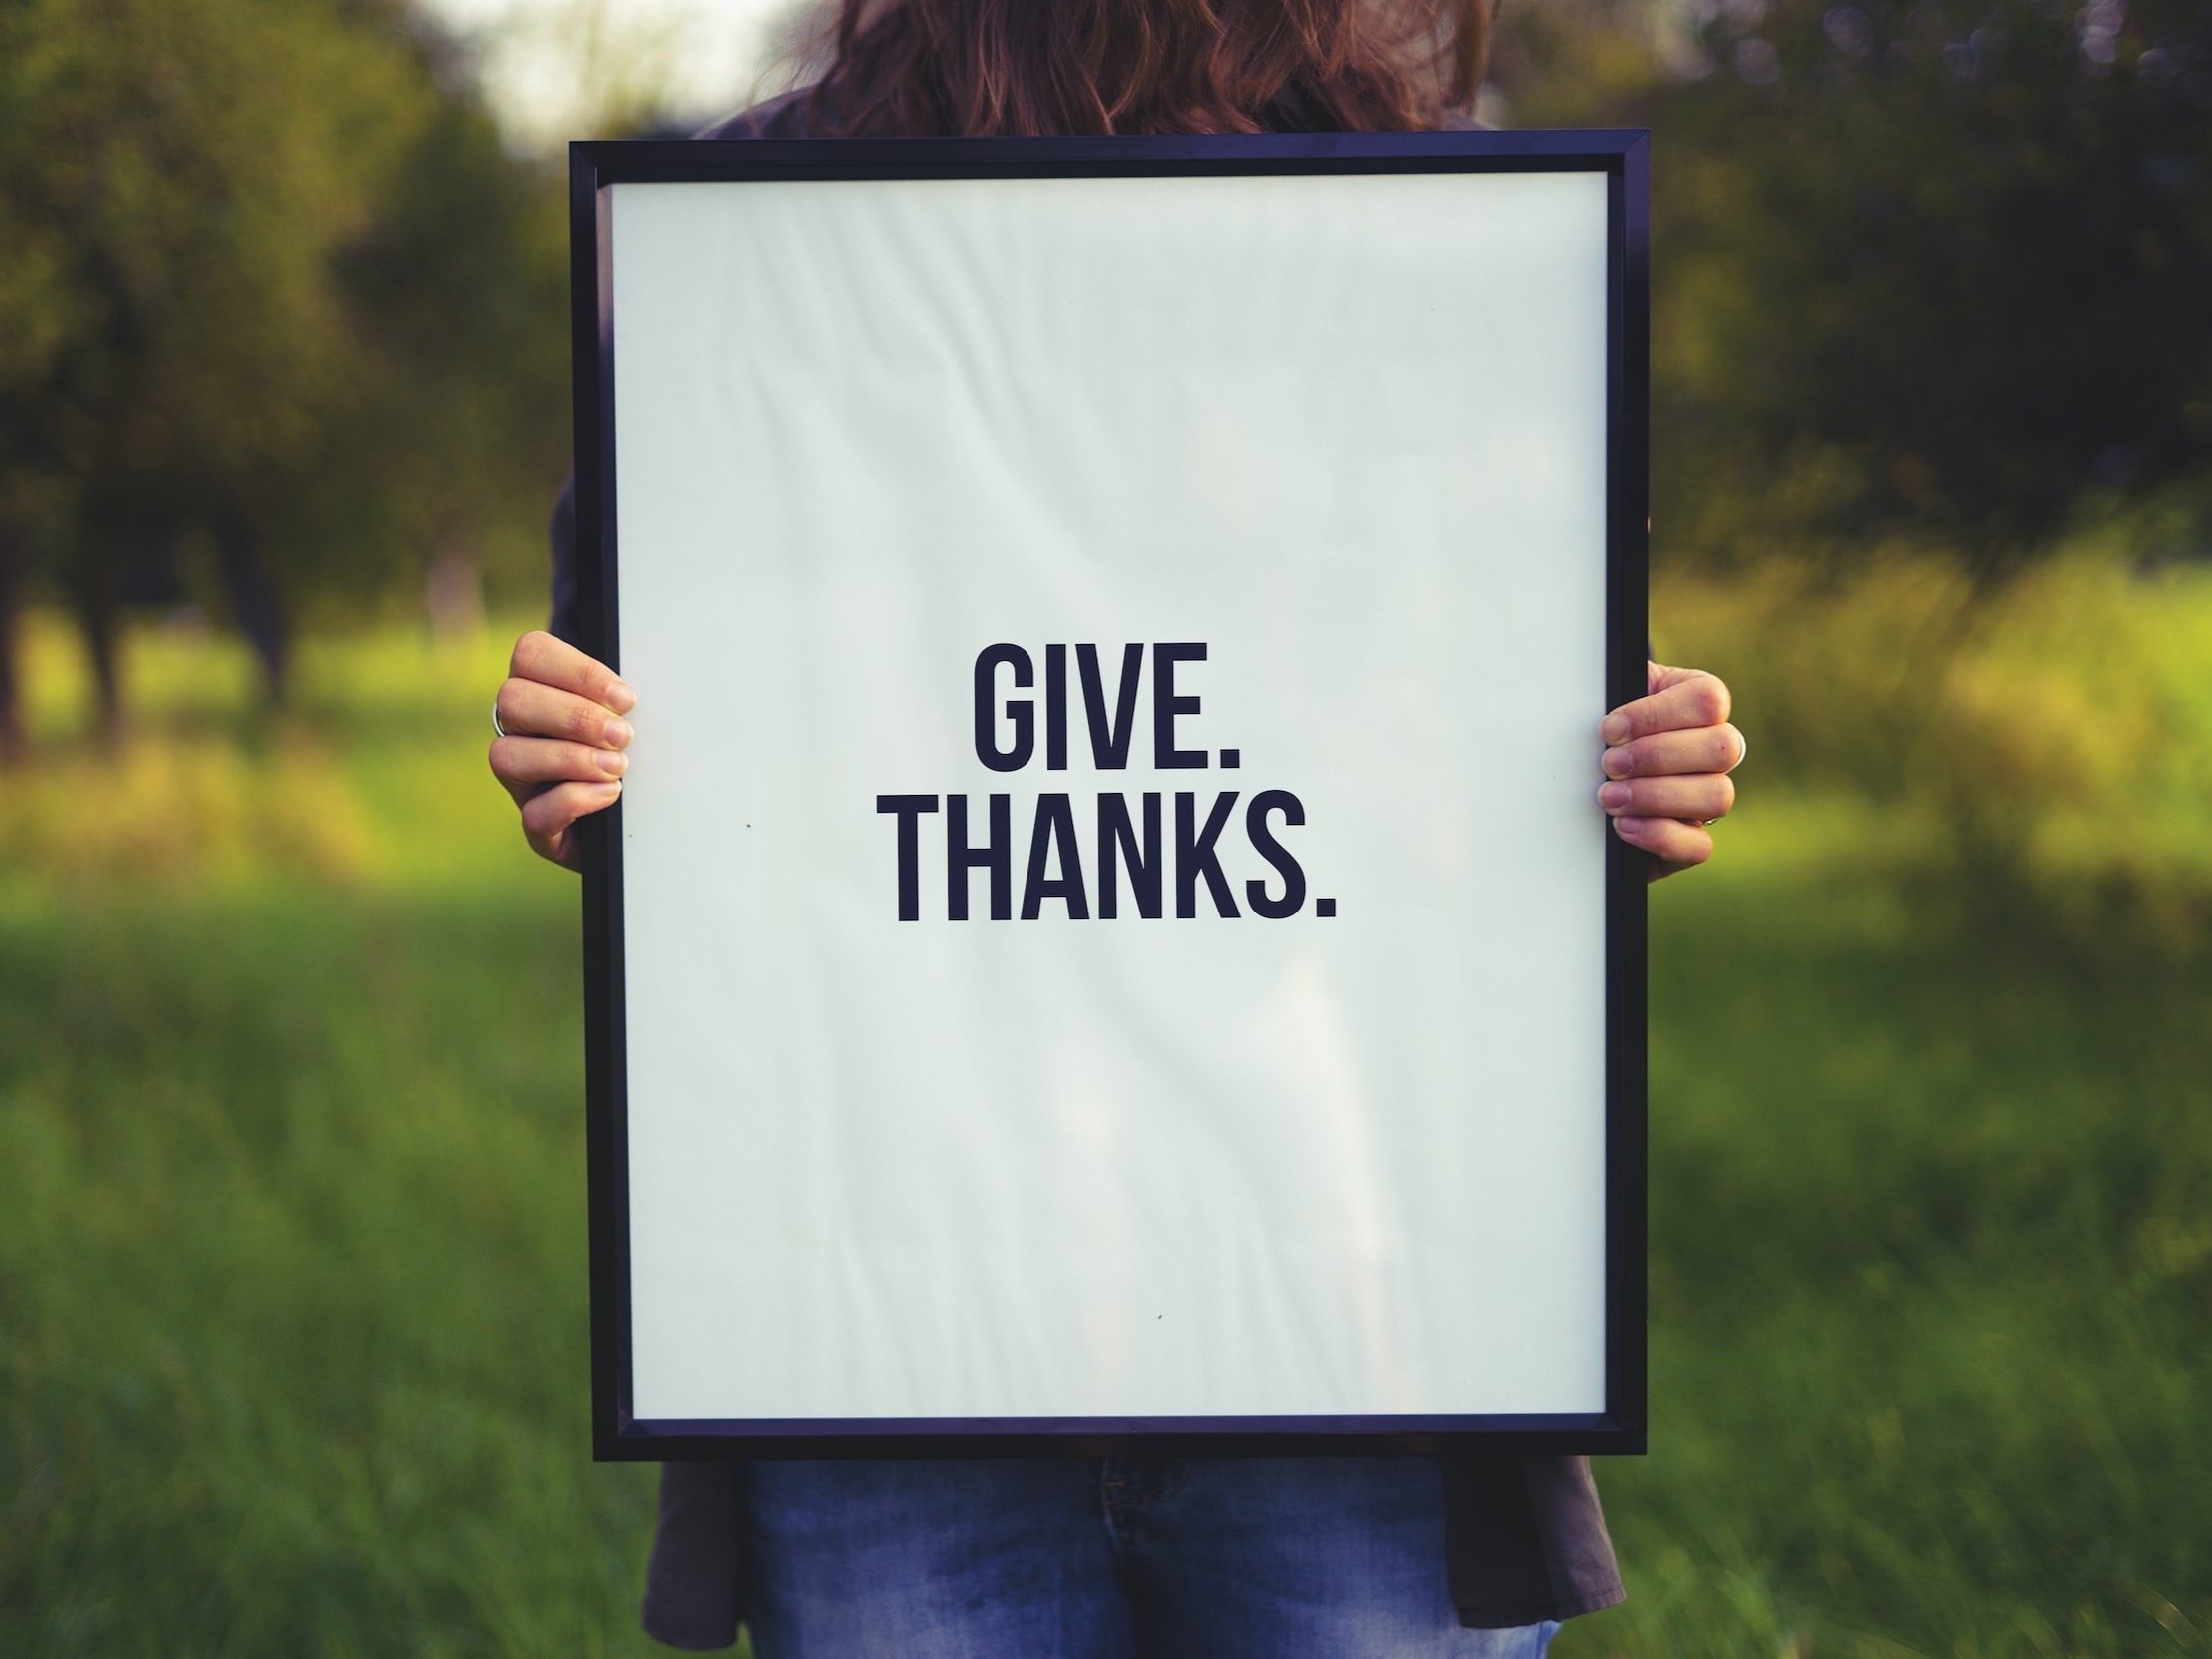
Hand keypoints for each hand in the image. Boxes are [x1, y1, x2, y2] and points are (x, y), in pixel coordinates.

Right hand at [489, 630, 636, 869]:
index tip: (624, 698)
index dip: (577, 671)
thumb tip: (629, 695)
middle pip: (512, 700)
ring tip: (618, 768)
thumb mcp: (633, 716)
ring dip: (571, 758)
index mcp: (540, 689)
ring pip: (506, 756)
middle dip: (575, 716)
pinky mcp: (537, 827)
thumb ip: (622, 698)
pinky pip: (533, 814)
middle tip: (622, 736)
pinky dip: (574, 800)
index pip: (530, 654)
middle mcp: (518, 731)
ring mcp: (521, 781)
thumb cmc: (636, 752)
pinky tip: (609, 793)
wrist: (643, 820)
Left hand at [1598, 662, 1742, 880]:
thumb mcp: (1606, 696)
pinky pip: (1700, 846)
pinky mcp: (1692, 839)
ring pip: (1717, 796)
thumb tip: (1595, 695)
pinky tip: (1622, 826)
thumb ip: (1610, 691)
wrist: (1586, 771)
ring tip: (1609, 797)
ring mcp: (1709, 796)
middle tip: (1609, 763)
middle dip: (1656, 757)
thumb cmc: (1602, 728)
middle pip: (1722, 749)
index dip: (1657, 715)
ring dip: (1656, 797)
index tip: (1610, 728)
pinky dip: (1660, 836)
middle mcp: (1715, 750)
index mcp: (1700, 703)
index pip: (1707, 701)